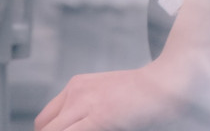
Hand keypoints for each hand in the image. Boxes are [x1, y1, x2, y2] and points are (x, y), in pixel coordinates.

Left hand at [34, 63, 178, 130]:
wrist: (166, 83)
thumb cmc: (143, 95)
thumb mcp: (106, 97)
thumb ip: (87, 111)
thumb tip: (77, 126)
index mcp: (77, 86)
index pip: (45, 120)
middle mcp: (75, 92)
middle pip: (44, 128)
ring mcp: (84, 103)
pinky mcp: (97, 117)